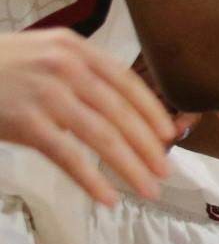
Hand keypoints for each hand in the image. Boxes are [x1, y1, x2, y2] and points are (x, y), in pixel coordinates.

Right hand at [0, 30, 176, 203]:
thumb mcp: (44, 53)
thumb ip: (78, 71)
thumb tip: (116, 104)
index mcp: (76, 48)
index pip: (126, 81)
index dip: (150, 110)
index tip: (168, 134)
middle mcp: (67, 67)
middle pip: (121, 111)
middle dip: (148, 145)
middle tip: (165, 169)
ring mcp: (47, 95)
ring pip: (102, 135)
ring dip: (130, 165)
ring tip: (147, 186)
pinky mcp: (26, 123)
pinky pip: (68, 155)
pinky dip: (91, 178)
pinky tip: (106, 195)